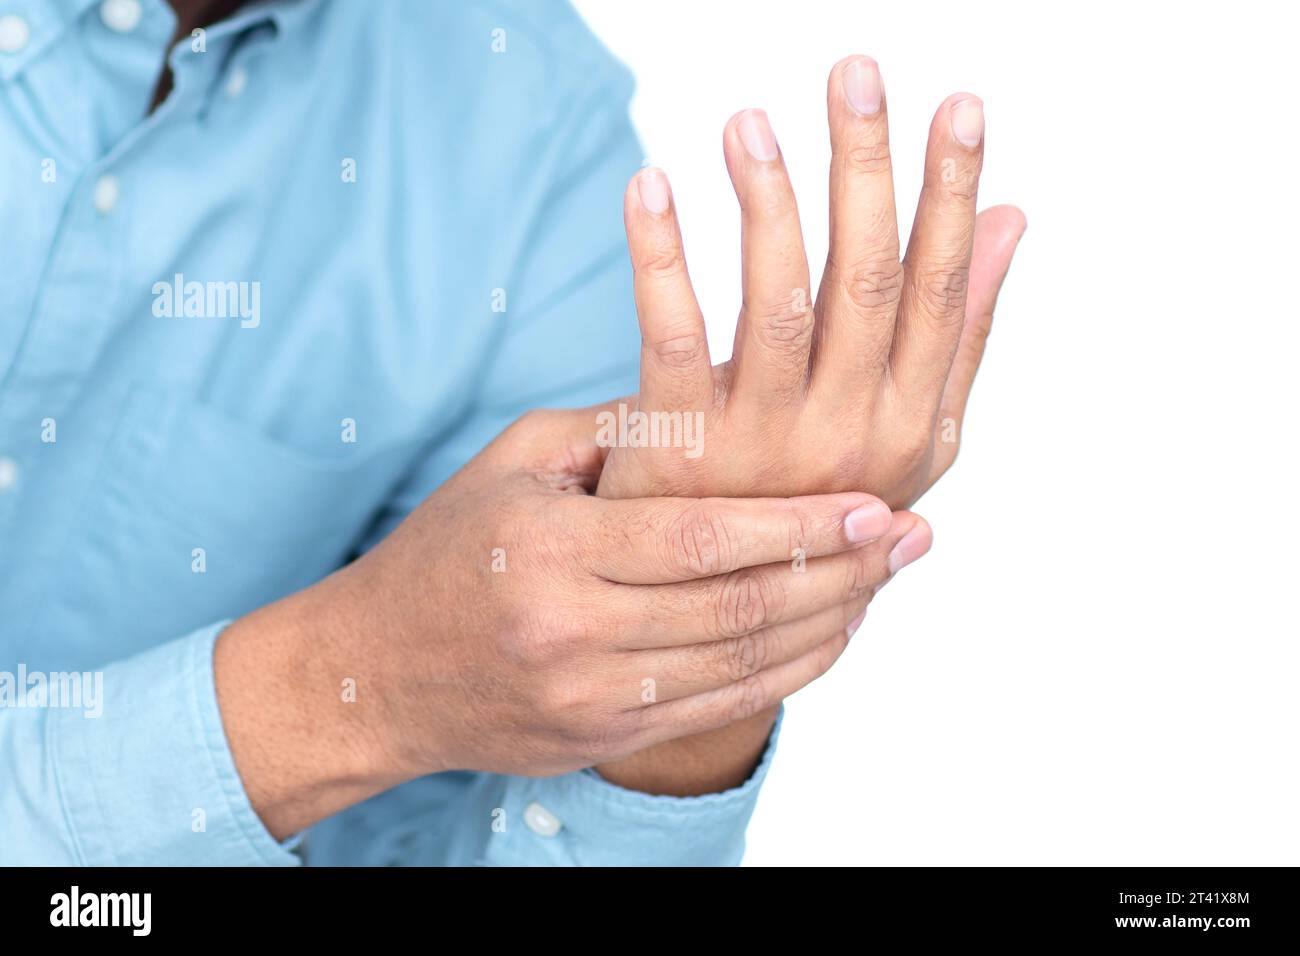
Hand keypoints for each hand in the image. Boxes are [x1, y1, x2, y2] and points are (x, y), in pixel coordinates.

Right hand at [215, 405, 914, 835]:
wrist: (376, 671)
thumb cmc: (449, 548)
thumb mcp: (517, 462)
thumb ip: (621, 430)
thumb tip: (728, 382)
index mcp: (552, 547)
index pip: (702, 537)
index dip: (798, 524)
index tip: (873, 502)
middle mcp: (573, 630)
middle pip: (739, 607)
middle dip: (841, 572)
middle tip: (912, 536)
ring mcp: (590, 696)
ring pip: (743, 665)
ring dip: (830, 622)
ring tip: (888, 578)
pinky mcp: (602, 737)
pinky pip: (720, 708)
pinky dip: (788, 672)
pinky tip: (832, 633)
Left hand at [593, 56, 1024, 793]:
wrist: (722, 614)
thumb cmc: (819, 502)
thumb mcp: (907, 431)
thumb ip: (957, 331)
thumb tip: (1012, 221)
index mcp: (912, 425)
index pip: (941, 291)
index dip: (951, 196)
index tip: (958, 107)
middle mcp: (851, 438)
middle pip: (865, 282)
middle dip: (866, 172)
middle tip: (855, 75)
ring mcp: (767, 448)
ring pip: (777, 303)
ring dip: (768, 203)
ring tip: (750, 120)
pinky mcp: (685, 451)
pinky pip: (673, 338)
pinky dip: (661, 258)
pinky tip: (649, 187)